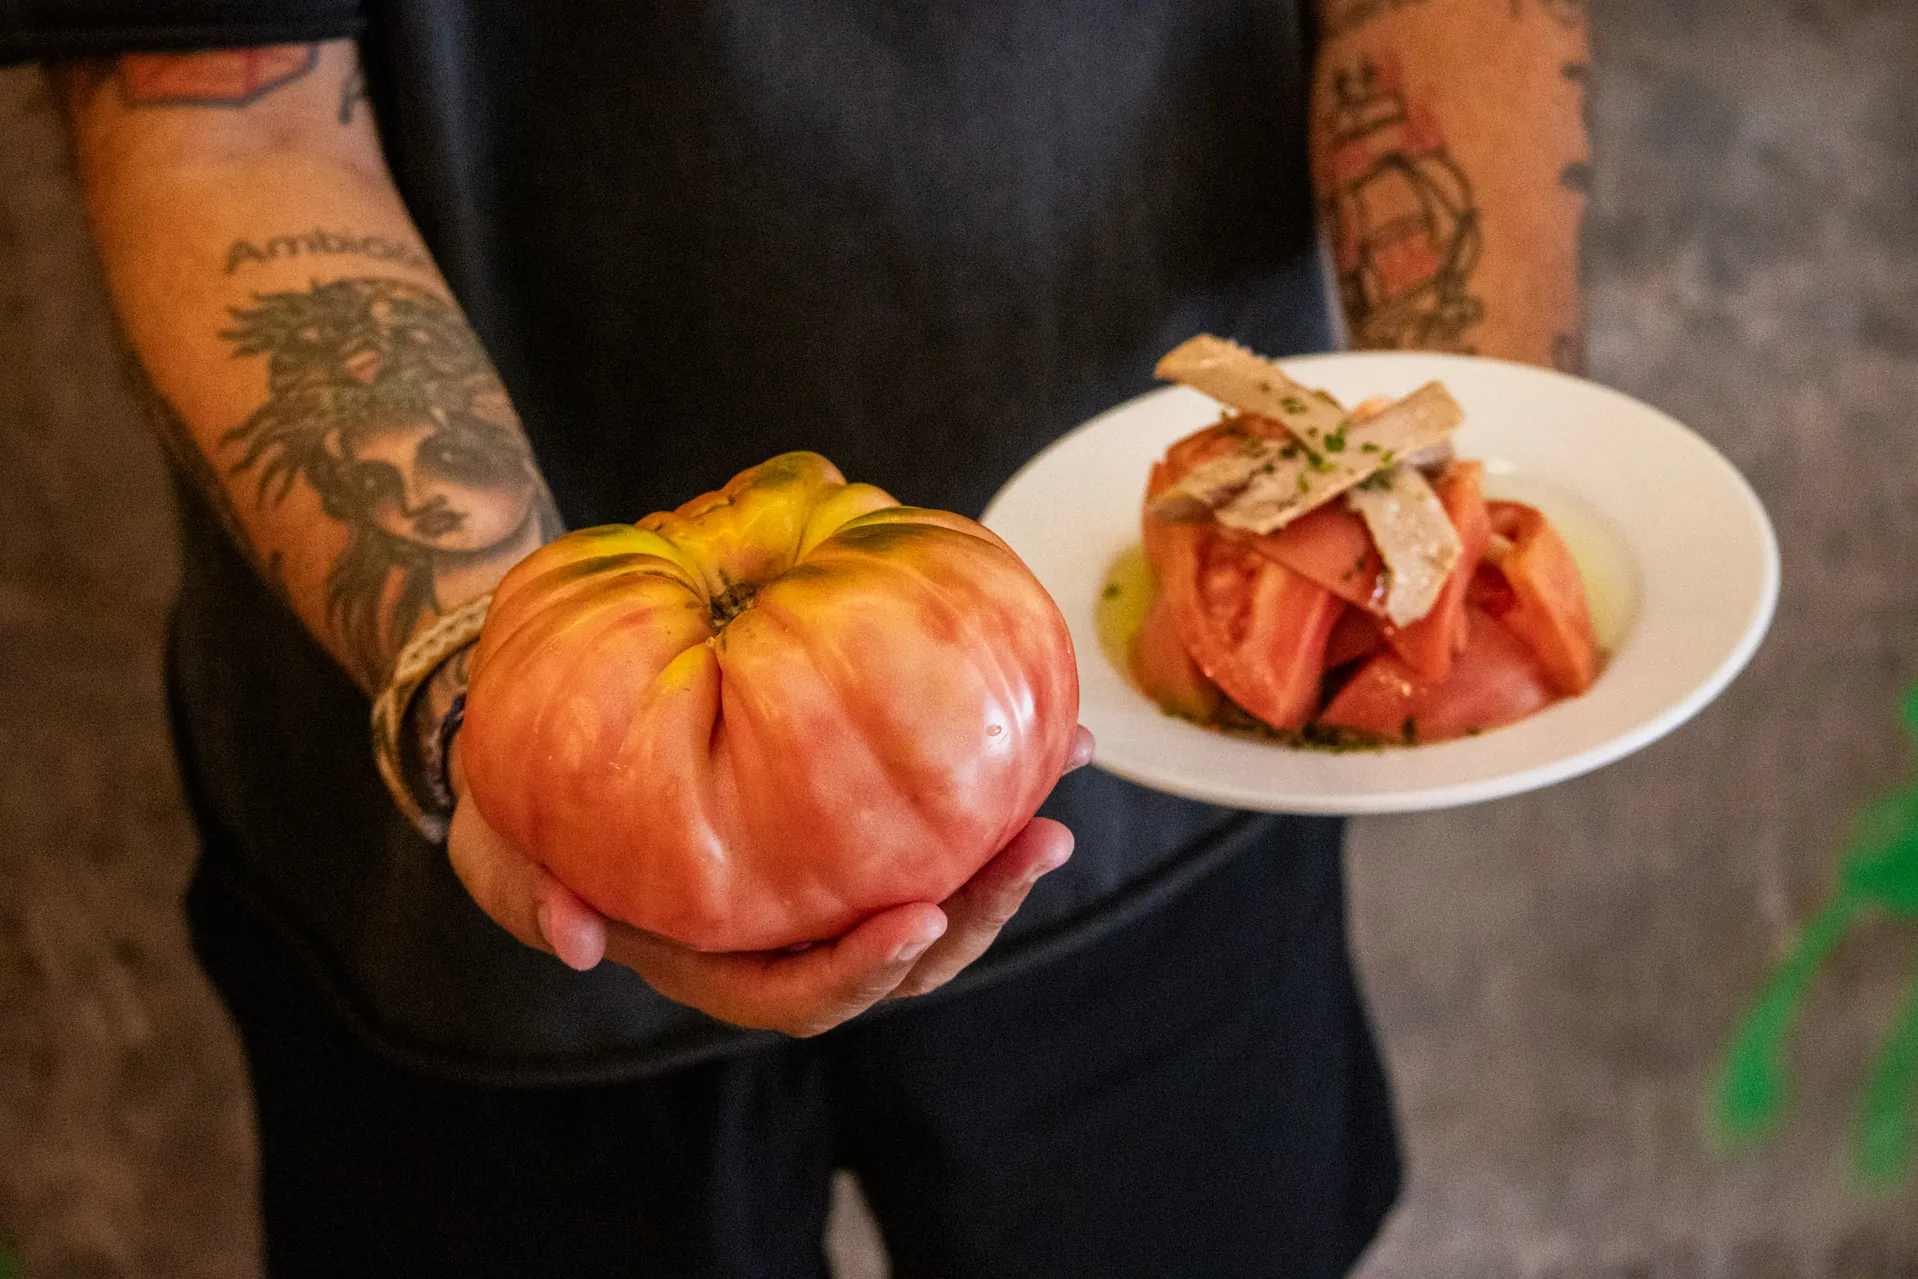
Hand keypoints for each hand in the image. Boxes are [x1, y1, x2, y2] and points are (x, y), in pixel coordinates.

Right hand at [446, 727, 1094, 1036]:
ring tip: (1070, 760)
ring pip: (934, 882)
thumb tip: (576, 941)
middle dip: (977, 911)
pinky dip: (989, 771)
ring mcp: (825, 870)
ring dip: (1005, 841)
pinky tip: (1047, 716)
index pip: (799, 994)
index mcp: (713, 955)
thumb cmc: (525, 802)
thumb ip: (526, 892)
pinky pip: (928, 806)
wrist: (547, 725)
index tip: (917, 915)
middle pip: (898, 954)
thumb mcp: (502, 845)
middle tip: (1042, 840)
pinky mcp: (848, 809)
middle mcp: (783, 925)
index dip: (860, 972)